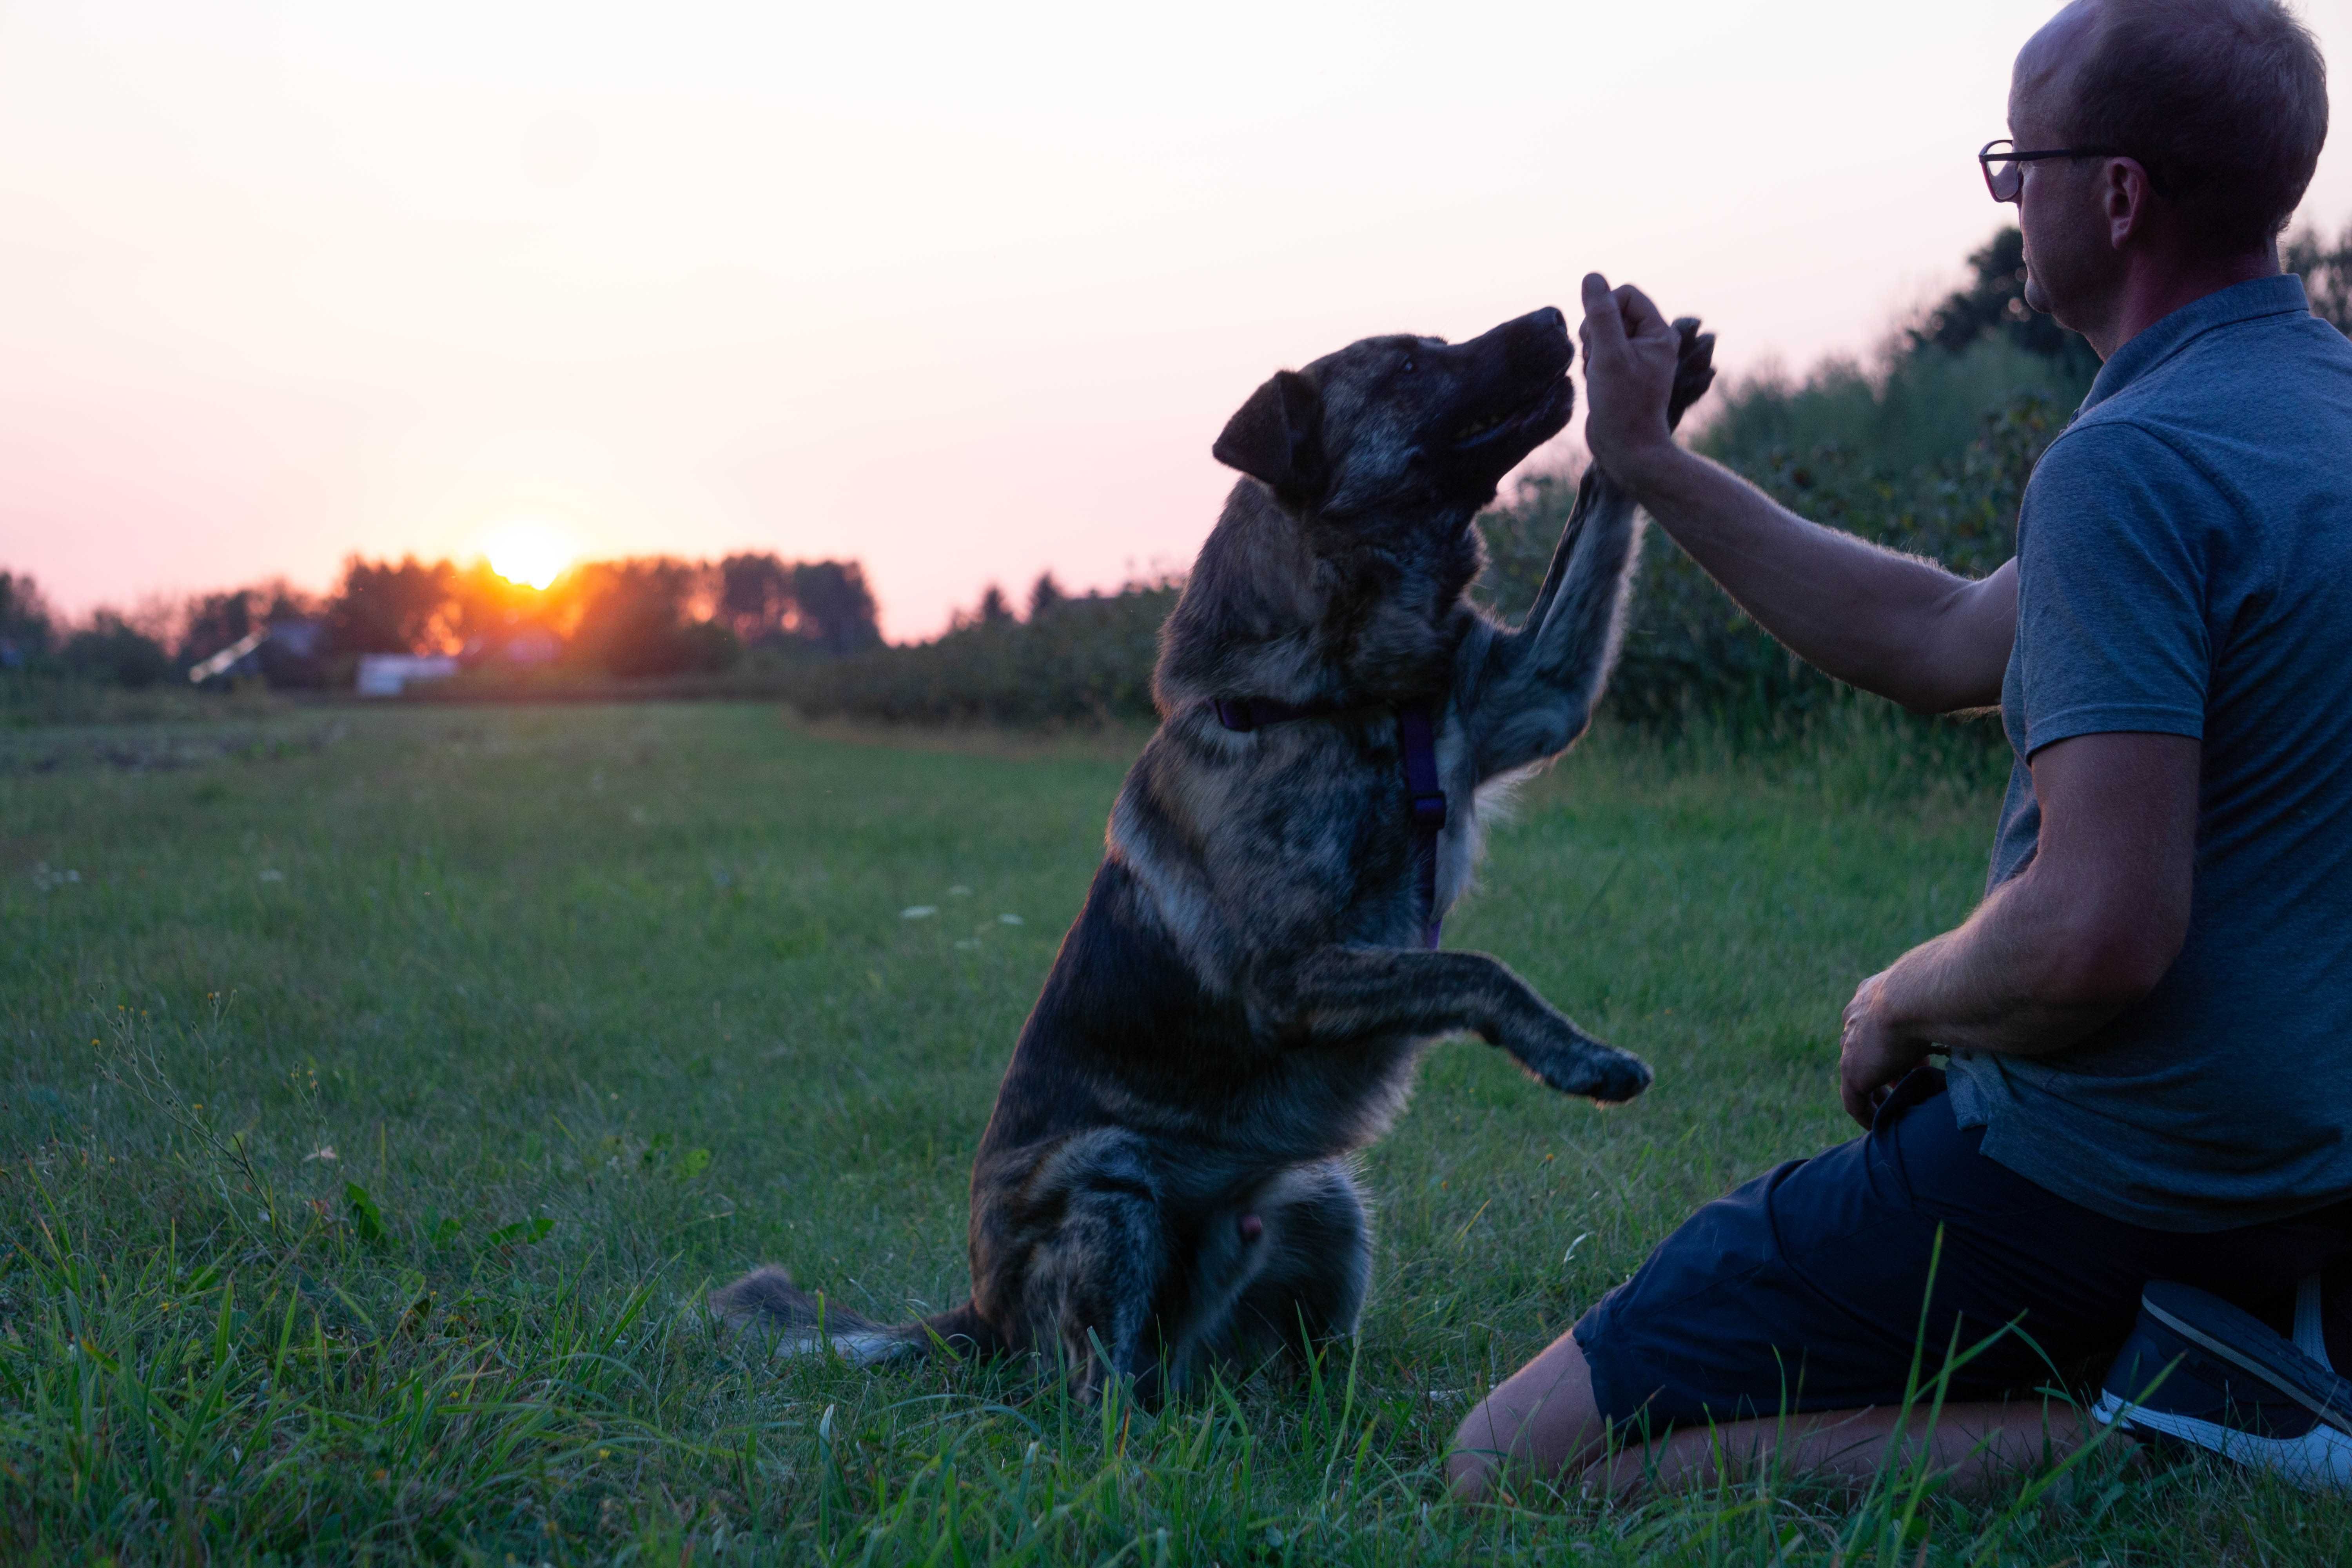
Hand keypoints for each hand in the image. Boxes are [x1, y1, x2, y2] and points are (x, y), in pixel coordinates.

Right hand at [1578, 273, 1682, 488]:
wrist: (1626, 451)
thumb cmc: (1622, 405)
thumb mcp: (1608, 354)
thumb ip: (1600, 315)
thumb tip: (1592, 277)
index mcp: (1659, 334)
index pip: (1625, 295)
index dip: (1604, 309)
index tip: (1597, 338)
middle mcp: (1651, 343)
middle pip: (1612, 313)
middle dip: (1595, 333)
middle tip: (1597, 360)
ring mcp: (1636, 359)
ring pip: (1601, 334)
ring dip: (1591, 351)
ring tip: (1598, 376)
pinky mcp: (1622, 374)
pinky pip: (1599, 353)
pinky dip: (1591, 365)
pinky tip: (1596, 385)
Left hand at [1838, 970, 1930, 1128]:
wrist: (1915, 997)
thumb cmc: (1939, 992)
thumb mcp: (1939, 1001)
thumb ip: (1943, 1010)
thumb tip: (1970, 1017)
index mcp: (1873, 995)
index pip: (1877, 1025)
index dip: (1896, 1045)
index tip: (1914, 1062)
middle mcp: (1856, 1017)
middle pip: (1864, 1050)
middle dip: (1884, 1069)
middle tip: (1904, 1084)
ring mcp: (1851, 1045)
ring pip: (1858, 1075)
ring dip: (1877, 1093)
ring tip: (1896, 1108)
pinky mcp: (1852, 1071)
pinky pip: (1854, 1100)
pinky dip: (1867, 1114)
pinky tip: (1881, 1126)